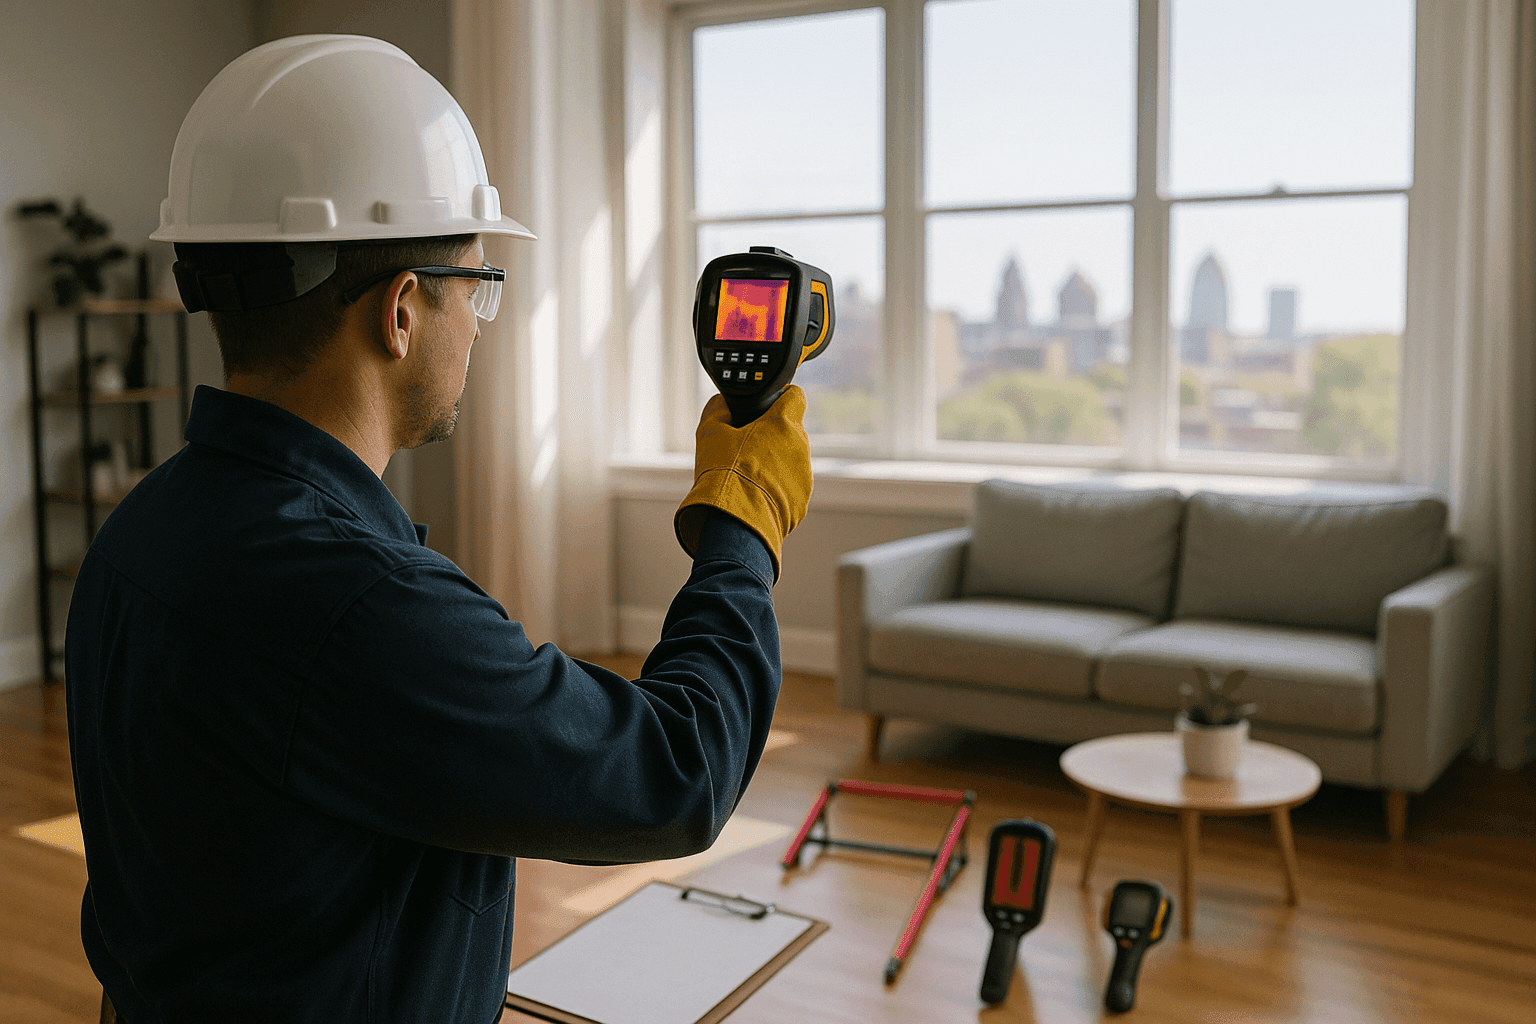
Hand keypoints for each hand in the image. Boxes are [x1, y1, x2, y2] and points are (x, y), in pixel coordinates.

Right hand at [674, 386, 811, 580]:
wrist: (735, 522)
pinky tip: (755, 495)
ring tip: (748, 477)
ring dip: (775, 464)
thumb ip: (717, 411)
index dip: (781, 398)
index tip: (768, 406)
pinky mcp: (802, 500)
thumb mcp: (709, 433)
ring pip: (791, 461)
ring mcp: (804, 475)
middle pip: (790, 431)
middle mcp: (800, 446)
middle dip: (772, 436)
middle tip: (747, 447)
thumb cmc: (724, 475)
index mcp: (782, 424)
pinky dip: (776, 488)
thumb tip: (722, 405)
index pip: (794, 396)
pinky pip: (791, 487)